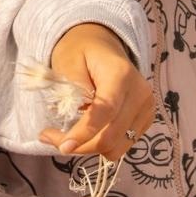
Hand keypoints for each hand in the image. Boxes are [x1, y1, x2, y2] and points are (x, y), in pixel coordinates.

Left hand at [39, 23, 152, 159]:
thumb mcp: (68, 61)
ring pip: (116, 148)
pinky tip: (85, 133)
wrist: (102, 48)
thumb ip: (71, 89)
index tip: (64, 146)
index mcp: (121, 75)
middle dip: (79, 145)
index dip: (84, 133)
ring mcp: (145, 109)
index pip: (106, 111)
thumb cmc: (81, 52)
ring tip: (67, 136)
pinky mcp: (144, 121)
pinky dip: (99, 146)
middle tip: (50, 138)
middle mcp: (140, 94)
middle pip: (111, 136)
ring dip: (88, 149)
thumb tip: (73, 117)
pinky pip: (120, 146)